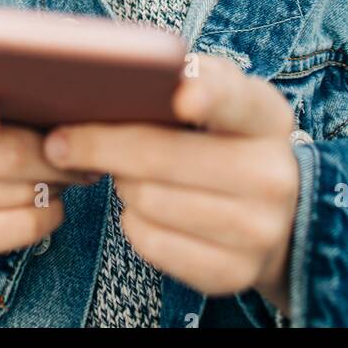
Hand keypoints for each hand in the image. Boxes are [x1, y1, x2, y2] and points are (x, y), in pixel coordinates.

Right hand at [0, 59, 97, 294]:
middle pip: (5, 153)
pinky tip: (53, 200)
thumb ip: (13, 78)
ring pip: (22, 191)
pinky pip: (23, 226)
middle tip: (82, 147)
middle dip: (57, 152)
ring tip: (68, 170)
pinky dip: (50, 212)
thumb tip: (67, 89)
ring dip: (57, 181)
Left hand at [41, 52, 299, 315]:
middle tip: (63, 140)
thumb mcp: (227, 99)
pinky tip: (141, 206)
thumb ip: (190, 77)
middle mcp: (272, 175)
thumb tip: (125, 74)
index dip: (208, 95)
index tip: (182, 97)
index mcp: (268, 117)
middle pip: (163, 155)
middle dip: (100, 145)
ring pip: (148, 200)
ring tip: (123, 172)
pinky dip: (132, 221)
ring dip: (121, 183)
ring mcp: (257, 230)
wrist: (284, 216)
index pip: (235, 100)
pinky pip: (151, 242)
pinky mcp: (233, 273)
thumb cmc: (230, 139)